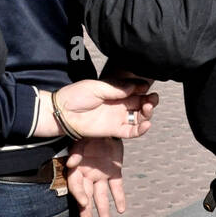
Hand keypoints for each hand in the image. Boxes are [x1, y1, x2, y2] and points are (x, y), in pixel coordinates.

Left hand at [42, 79, 157, 138]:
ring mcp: (117, 118)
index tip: (147, 85)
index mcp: (115, 91)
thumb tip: (135, 86)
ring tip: (148, 108)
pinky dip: (141, 130)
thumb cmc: (76, 96)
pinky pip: (131, 131)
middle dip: (149, 100)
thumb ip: (116, 88)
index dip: (143, 87)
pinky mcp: (114, 130)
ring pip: (138, 117)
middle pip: (140, 103)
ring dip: (147, 113)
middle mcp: (119, 105)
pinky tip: (147, 124)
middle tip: (153, 98)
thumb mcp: (97, 87)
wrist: (62, 113)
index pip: (135, 89)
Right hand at [66, 137, 126, 216]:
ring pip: (101, 194)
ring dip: (102, 207)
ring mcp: (101, 174)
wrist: (106, 127)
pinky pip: (117, 187)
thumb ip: (76, 154)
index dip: (78, 195)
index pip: (76, 185)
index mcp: (78, 169)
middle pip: (86, 195)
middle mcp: (88, 174)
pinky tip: (121, 209)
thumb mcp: (80, 142)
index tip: (84, 203)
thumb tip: (71, 163)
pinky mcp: (114, 171)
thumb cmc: (88, 134)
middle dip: (86, 208)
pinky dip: (119, 198)